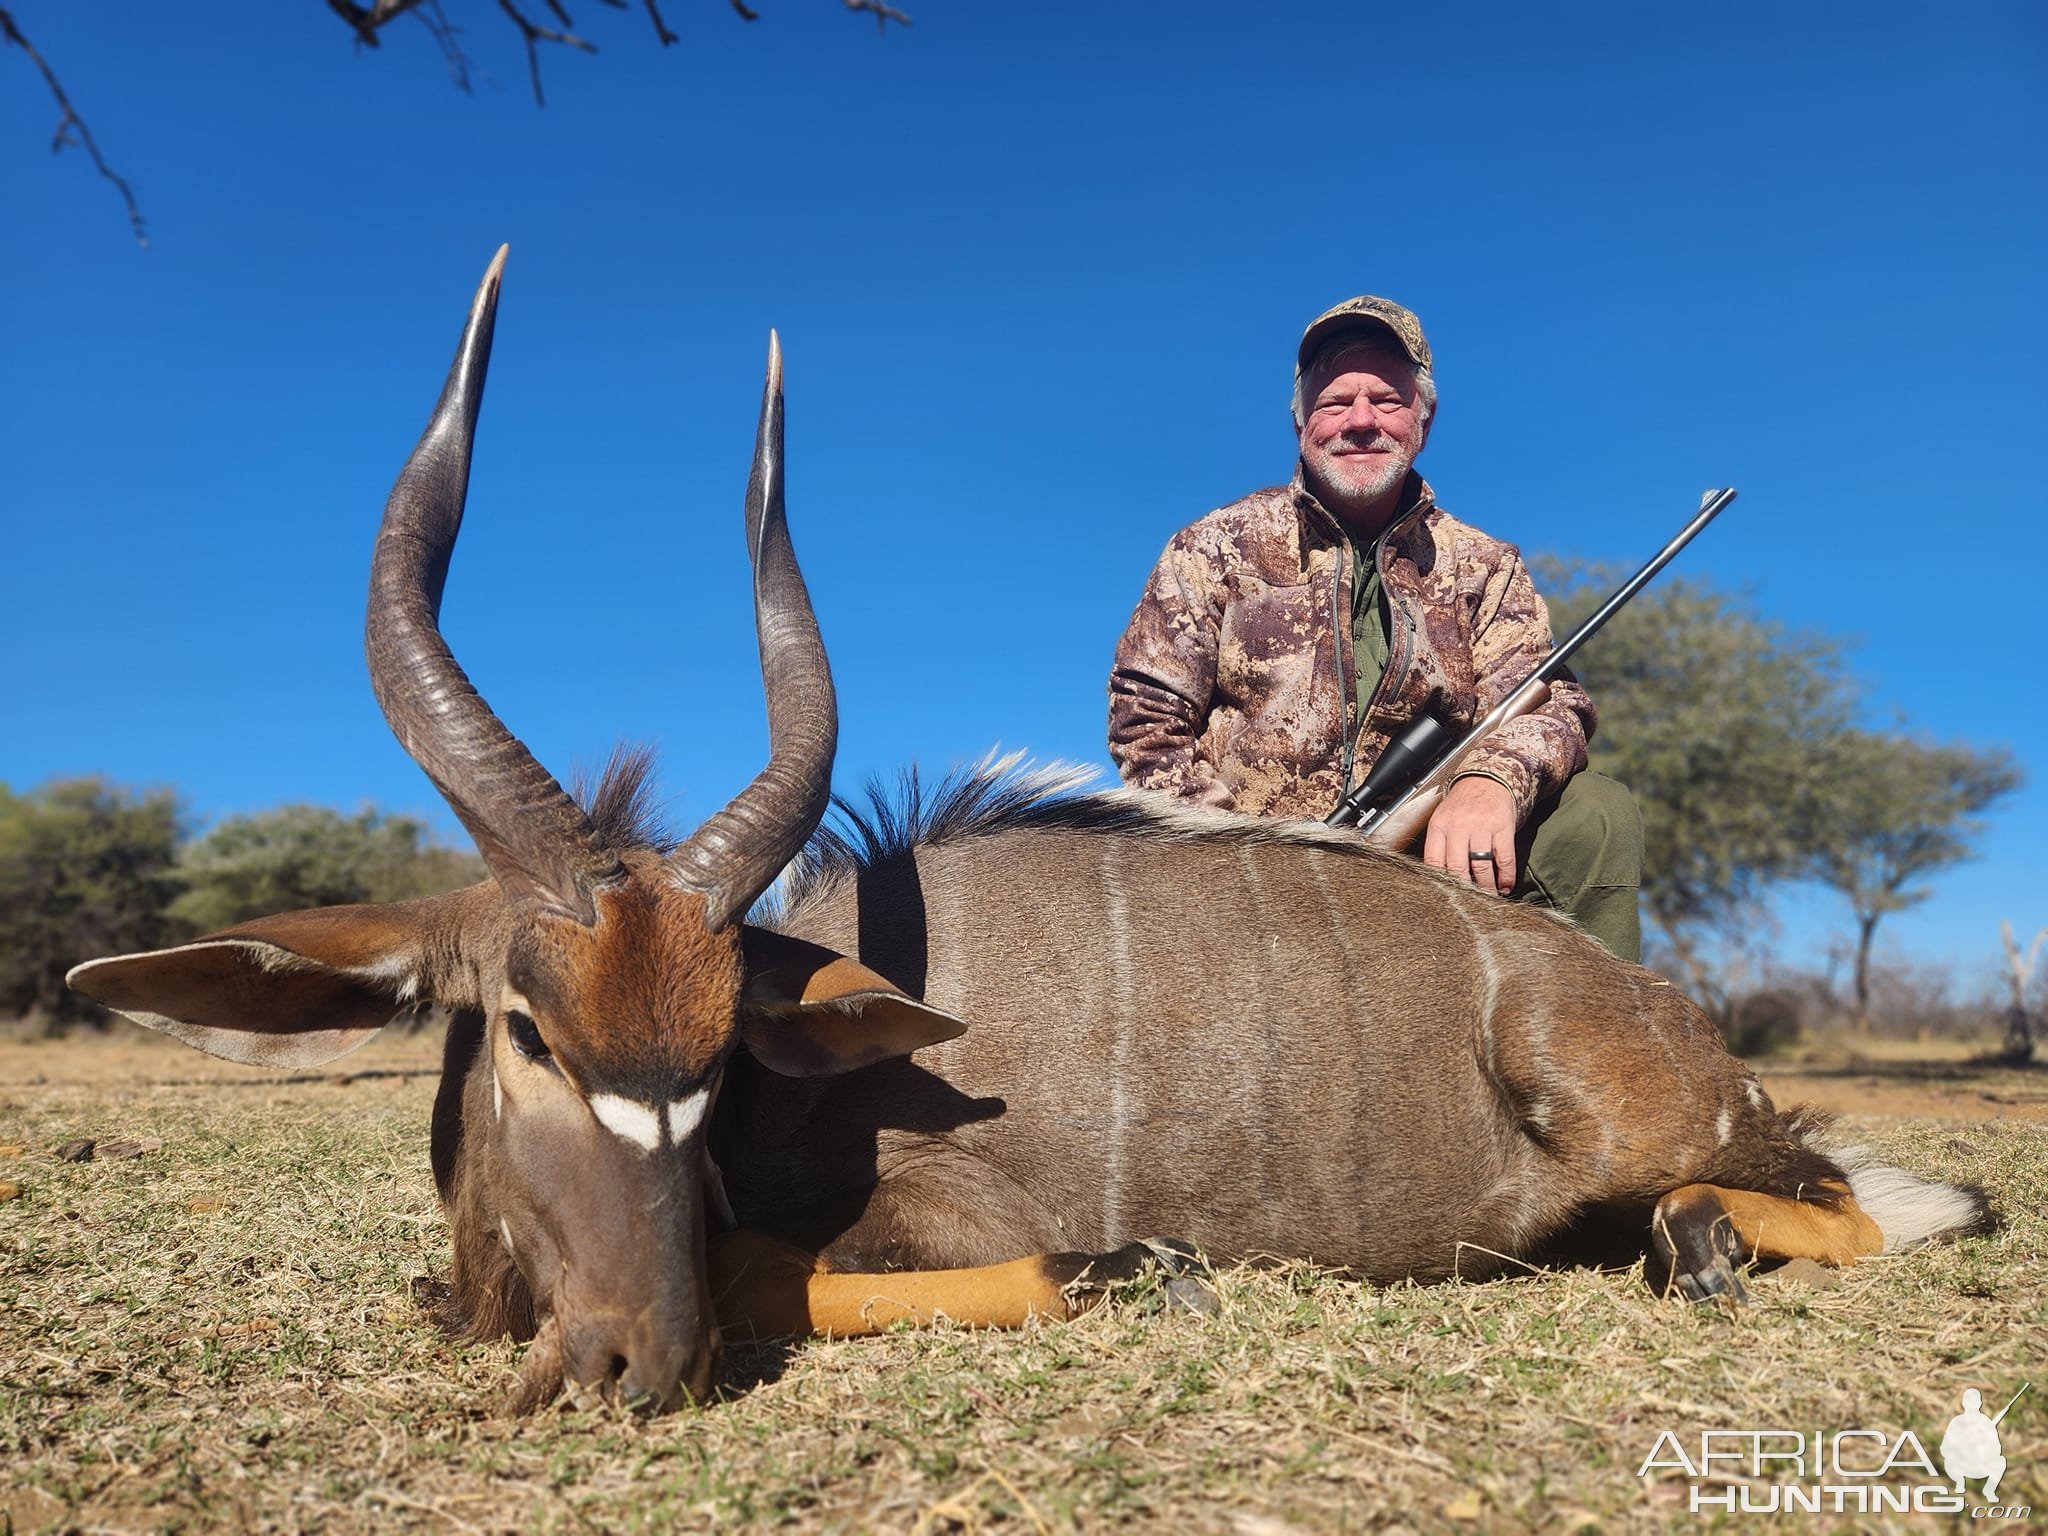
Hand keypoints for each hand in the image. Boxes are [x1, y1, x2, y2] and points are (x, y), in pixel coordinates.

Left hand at [1422, 776, 1517, 894]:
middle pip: (1457, 868)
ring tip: (1488, 898)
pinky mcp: (1503, 827)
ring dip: (1486, 888)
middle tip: (1469, 904)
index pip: (1433, 861)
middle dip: (1464, 890)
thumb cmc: (1461, 806)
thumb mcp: (1442, 820)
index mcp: (1439, 826)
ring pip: (1481, 866)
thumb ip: (1438, 846)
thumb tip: (1436, 880)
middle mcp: (1458, 826)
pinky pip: (1505, 858)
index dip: (1439, 883)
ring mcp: (1481, 826)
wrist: (1487, 779)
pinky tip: (1505, 886)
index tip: (1445, 898)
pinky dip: (1506, 877)